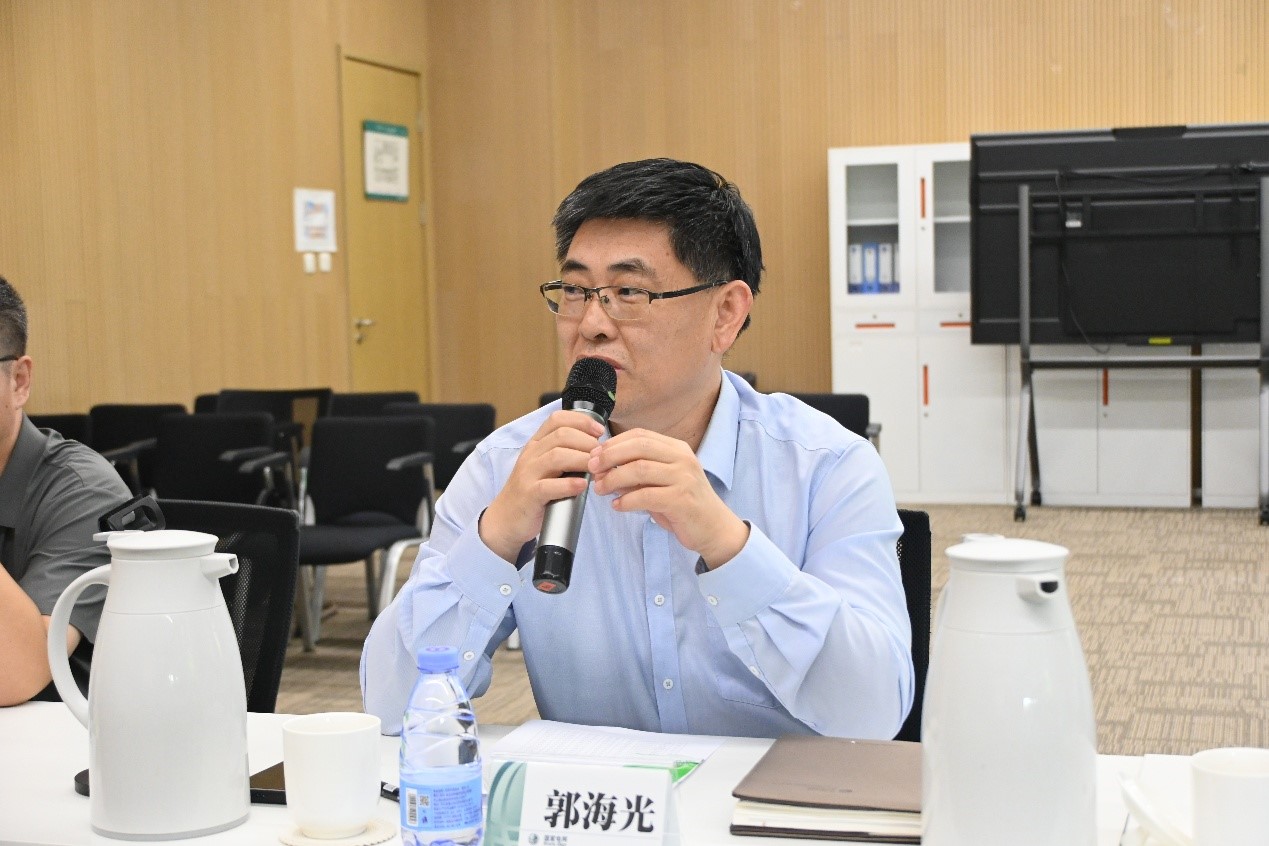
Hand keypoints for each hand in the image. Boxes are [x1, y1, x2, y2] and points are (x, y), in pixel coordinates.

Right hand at [479, 411, 604, 561]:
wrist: (506, 518)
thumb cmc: (533, 492)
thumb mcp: (546, 467)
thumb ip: (566, 455)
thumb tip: (597, 451)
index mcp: (536, 444)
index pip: (557, 419)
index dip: (582, 421)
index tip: (599, 431)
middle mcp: (531, 454)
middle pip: (561, 435)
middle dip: (587, 442)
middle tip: (601, 455)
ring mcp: (528, 474)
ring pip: (557, 456)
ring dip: (582, 460)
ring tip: (596, 469)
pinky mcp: (529, 495)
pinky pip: (548, 486)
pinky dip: (568, 484)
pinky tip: (582, 485)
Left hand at [588, 429, 749, 568]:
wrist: (714, 529)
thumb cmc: (683, 504)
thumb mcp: (659, 483)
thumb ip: (636, 474)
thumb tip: (603, 469)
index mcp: (677, 449)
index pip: (640, 435)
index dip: (614, 443)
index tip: (595, 455)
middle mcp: (682, 459)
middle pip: (638, 447)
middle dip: (610, 456)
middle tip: (592, 469)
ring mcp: (684, 478)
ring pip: (639, 469)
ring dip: (614, 479)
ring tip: (600, 489)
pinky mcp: (682, 500)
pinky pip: (646, 496)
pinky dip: (626, 500)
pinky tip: (617, 505)